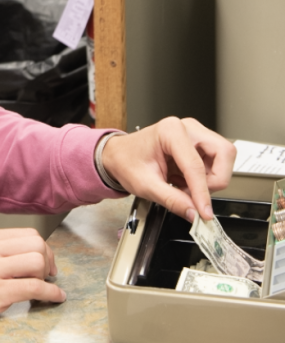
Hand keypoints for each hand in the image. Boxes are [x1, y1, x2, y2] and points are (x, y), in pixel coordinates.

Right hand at [0, 228, 63, 342]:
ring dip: (46, 278)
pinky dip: (51, 293)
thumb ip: (3, 250)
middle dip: (48, 261)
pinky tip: (56, 297)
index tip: (46, 264)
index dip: (44, 249)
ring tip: (41, 288)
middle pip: (36, 244)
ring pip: (37, 262)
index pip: (28, 233)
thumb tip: (41, 251)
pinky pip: (34, 287)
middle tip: (46, 276)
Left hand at [100, 118, 235, 222]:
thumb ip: (172, 200)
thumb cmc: (127, 162)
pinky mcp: (198, 144)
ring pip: (223, 158)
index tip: (204, 212)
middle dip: (215, 179)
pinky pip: (215, 163)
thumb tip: (194, 213)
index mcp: (170, 131)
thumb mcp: (145, 185)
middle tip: (197, 195)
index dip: (202, 192)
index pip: (196, 165)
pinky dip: (204, 178)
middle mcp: (186, 128)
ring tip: (184, 187)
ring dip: (209, 180)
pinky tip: (184, 181)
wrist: (119, 156)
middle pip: (223, 153)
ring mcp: (194, 134)